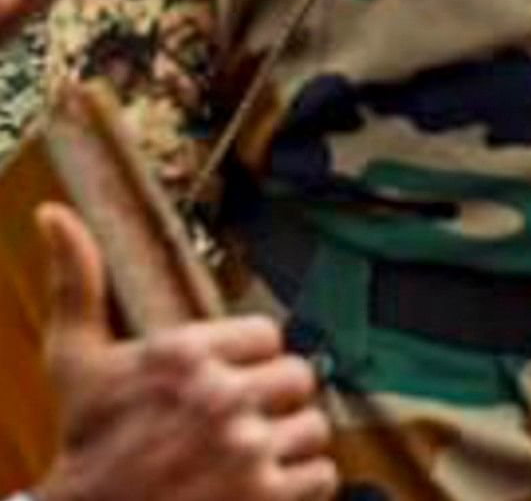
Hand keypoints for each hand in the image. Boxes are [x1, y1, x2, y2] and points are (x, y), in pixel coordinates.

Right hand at [36, 206, 336, 500]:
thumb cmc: (87, 440)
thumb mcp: (75, 360)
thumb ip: (77, 283)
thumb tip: (53, 214)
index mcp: (184, 355)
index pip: (269, 335)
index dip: (247, 361)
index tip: (219, 383)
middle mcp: (220, 397)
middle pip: (298, 377)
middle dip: (270, 401)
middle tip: (232, 424)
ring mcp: (245, 450)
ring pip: (313, 427)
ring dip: (285, 445)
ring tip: (240, 458)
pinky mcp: (265, 497)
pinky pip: (321, 475)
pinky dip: (297, 485)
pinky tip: (256, 487)